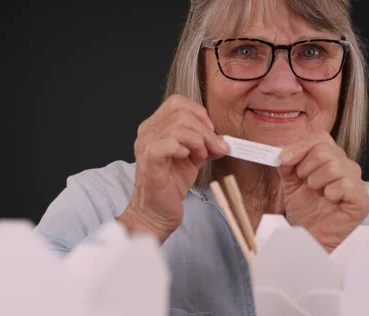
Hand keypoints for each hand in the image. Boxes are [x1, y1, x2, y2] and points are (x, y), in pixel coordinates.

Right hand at [118, 94, 229, 242]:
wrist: (156, 212)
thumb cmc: (169, 186)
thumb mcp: (191, 158)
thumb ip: (203, 144)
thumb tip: (222, 139)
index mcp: (155, 126)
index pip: (177, 102)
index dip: (199, 113)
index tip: (211, 131)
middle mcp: (147, 132)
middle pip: (181, 113)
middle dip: (205, 130)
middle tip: (214, 148)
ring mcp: (146, 144)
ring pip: (178, 126)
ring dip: (198, 141)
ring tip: (201, 157)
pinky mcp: (150, 159)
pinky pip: (170, 142)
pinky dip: (186, 149)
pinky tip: (188, 159)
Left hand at [277, 132, 368, 252]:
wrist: (309, 237)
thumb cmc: (305, 210)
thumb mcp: (290, 182)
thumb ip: (288, 164)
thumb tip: (283, 152)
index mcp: (331, 158)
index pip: (320, 138)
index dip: (299, 147)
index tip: (283, 160)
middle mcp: (347, 167)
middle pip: (325, 150)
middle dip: (306, 168)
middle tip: (305, 184)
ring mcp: (357, 183)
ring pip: (334, 166)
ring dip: (316, 182)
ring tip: (316, 194)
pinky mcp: (361, 200)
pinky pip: (345, 184)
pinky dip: (330, 192)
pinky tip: (328, 201)